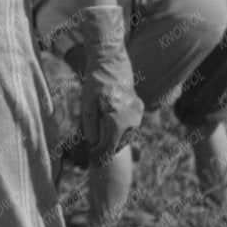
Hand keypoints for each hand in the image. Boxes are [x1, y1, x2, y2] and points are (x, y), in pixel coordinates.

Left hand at [73, 8, 143, 162]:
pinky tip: (110, 134)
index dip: (100, 156)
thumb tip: (95, 144)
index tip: (93, 163)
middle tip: (95, 160)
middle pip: (119, 144)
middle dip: (107, 152)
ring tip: (100, 148)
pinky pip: (130, 127)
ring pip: (126, 136)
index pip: (109, 146)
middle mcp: (131, 120)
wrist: (111, 63)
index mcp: (117, 120)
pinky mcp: (139, 109)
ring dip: (114, 143)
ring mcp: (138, 114)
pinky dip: (120, 132)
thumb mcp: (87, 105)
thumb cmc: (95, 83)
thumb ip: (90, 127)